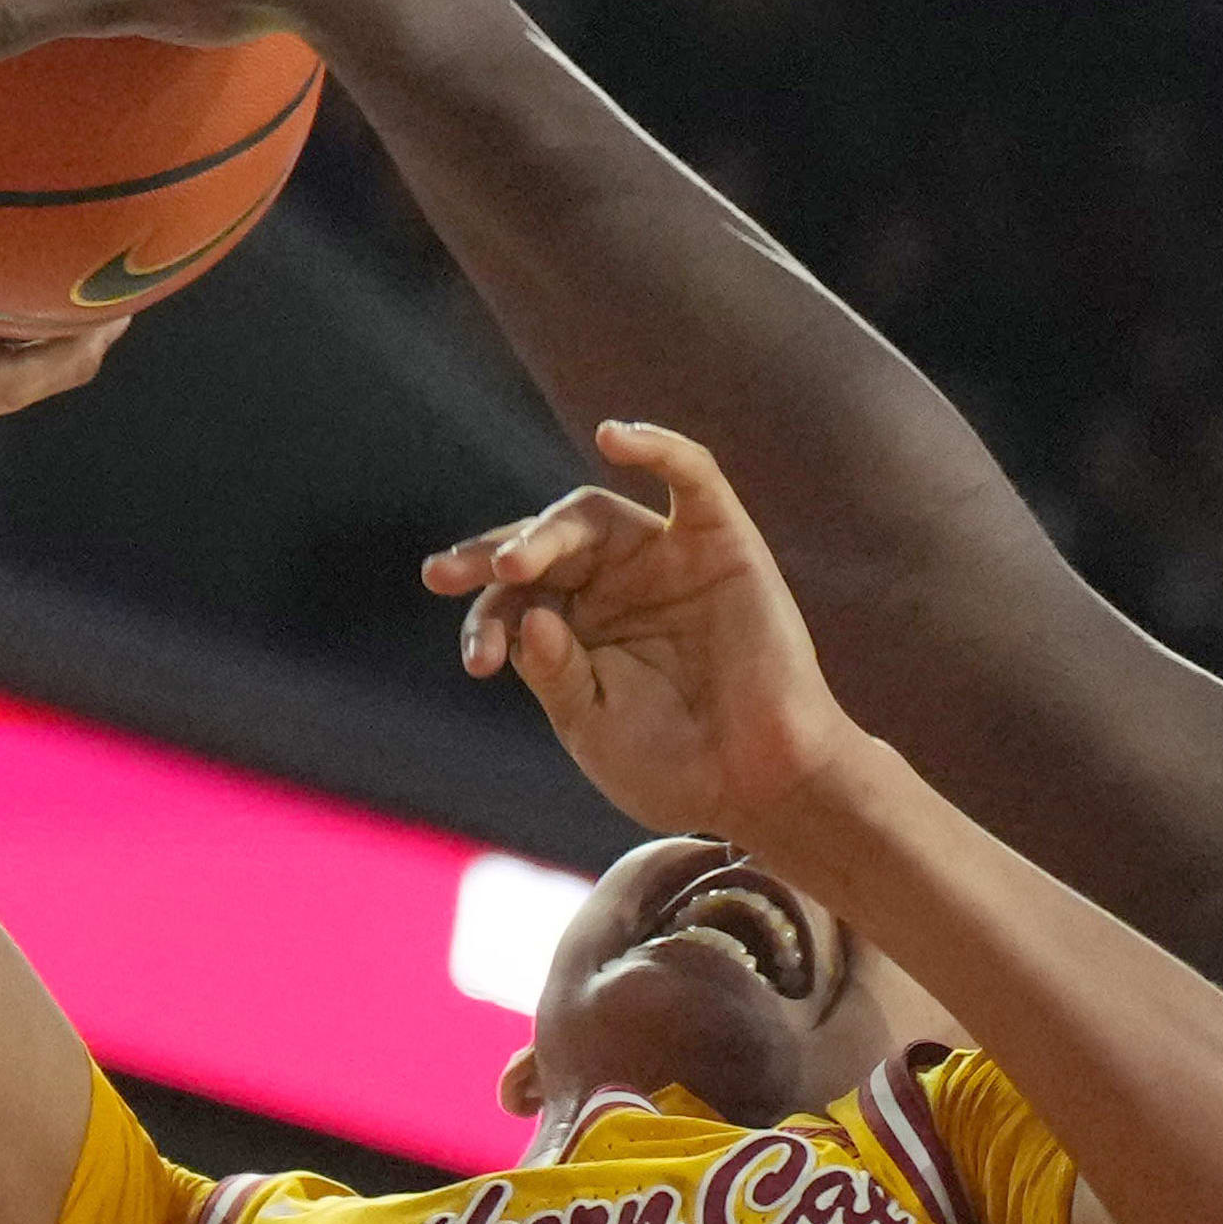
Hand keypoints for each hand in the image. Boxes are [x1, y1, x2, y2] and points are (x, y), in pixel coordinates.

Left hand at [429, 421, 860, 844]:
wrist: (757, 787)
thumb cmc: (672, 766)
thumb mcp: (591, 725)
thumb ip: (556, 672)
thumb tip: (532, 614)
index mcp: (575, 626)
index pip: (513, 596)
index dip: (485, 617)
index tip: (478, 660)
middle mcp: (614, 583)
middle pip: (545, 545)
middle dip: (500, 557)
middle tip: (465, 579)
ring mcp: (666, 559)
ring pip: (597, 514)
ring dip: (549, 528)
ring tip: (516, 562)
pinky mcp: (722, 543)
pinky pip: (693, 478)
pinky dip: (659, 449)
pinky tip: (614, 436)